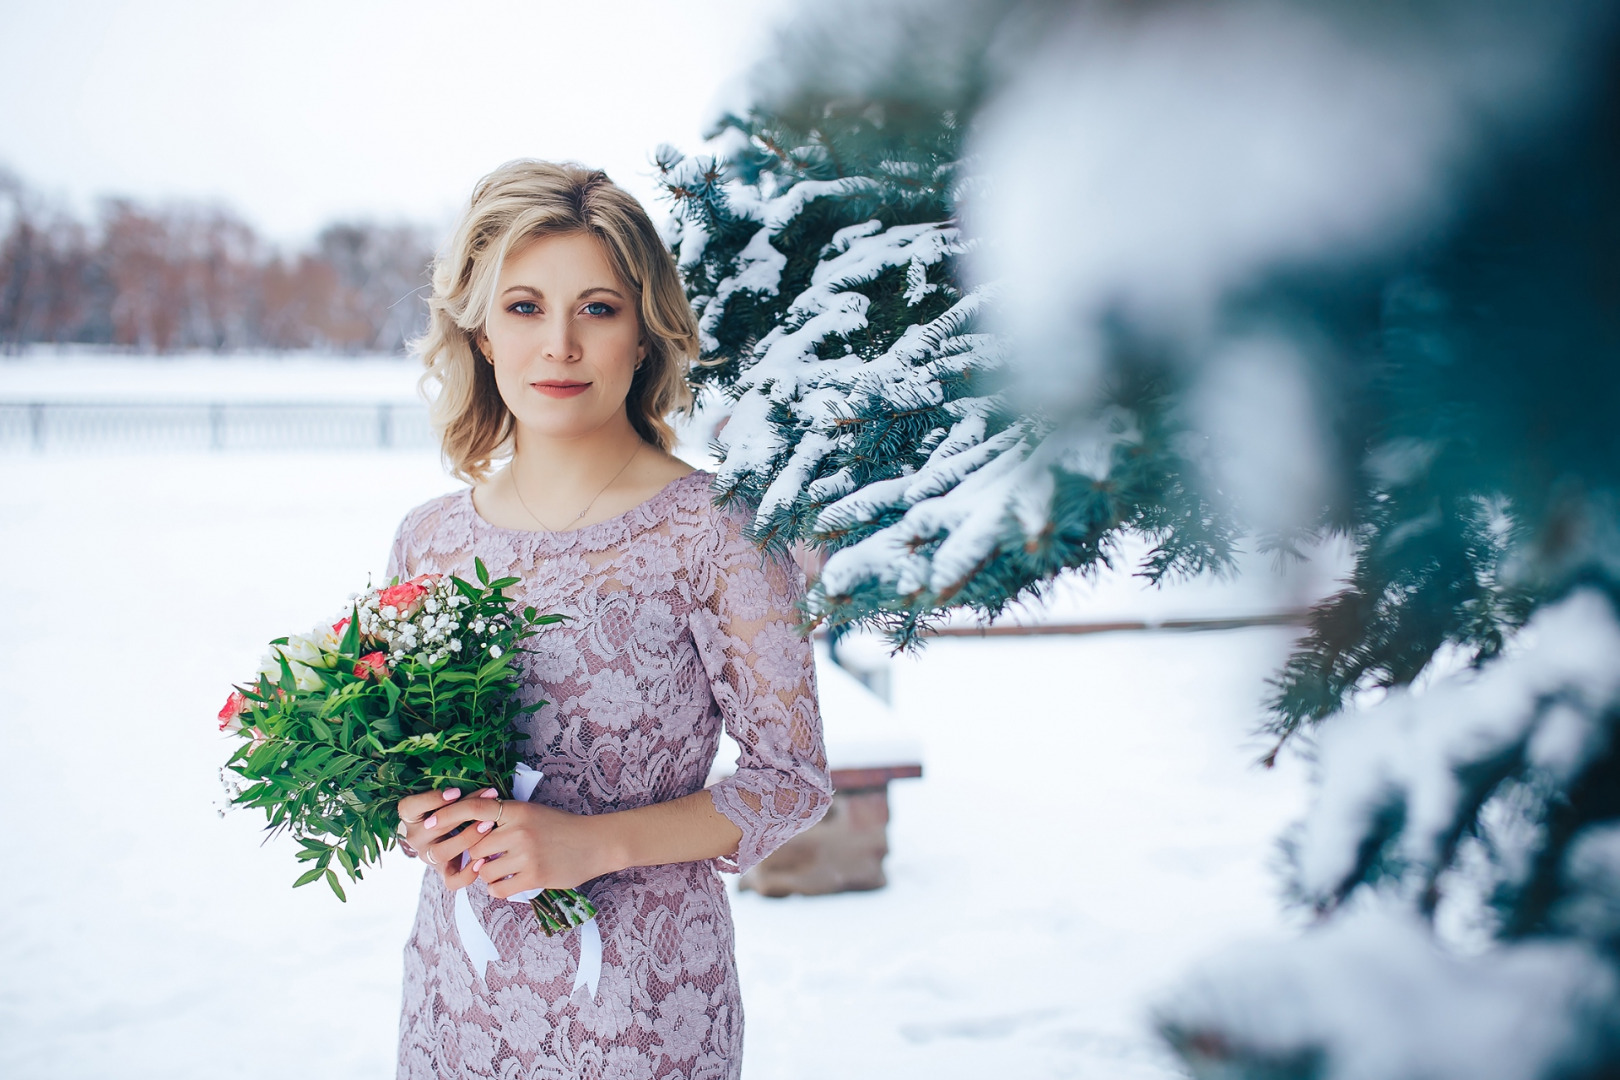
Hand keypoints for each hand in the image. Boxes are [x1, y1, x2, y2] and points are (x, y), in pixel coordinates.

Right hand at [395, 786, 499, 885]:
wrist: (448, 832)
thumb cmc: (450, 807)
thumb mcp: (448, 798)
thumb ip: (460, 795)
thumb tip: (488, 793)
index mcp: (410, 816)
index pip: (409, 808)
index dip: (431, 799)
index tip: (456, 792)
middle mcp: (415, 838)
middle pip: (432, 829)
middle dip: (461, 815)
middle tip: (484, 806)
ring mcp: (428, 856)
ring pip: (441, 853)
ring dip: (466, 838)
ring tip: (488, 825)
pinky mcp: (443, 872)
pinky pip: (452, 881)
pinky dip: (467, 873)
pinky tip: (483, 860)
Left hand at [395, 786, 622, 896]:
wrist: (595, 843)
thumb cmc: (561, 827)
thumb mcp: (532, 813)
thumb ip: (504, 818)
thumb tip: (469, 833)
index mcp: (518, 810)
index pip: (474, 809)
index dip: (448, 815)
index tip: (429, 823)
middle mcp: (519, 830)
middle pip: (475, 847)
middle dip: (476, 856)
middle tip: (488, 858)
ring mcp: (526, 854)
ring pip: (484, 871)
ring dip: (487, 875)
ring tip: (503, 871)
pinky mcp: (534, 876)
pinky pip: (498, 889)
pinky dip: (498, 889)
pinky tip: (509, 883)